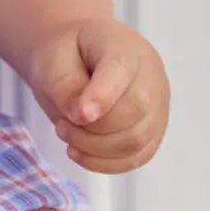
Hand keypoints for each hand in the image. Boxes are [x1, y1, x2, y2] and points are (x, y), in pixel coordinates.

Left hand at [28, 18, 169, 174]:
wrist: (76, 56)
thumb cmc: (65, 54)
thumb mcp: (52, 59)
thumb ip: (64, 84)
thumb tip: (80, 117)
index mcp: (125, 47)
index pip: (122, 70)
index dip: (101, 96)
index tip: (77, 115)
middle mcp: (151, 76)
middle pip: (135, 111)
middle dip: (92, 129)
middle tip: (61, 125)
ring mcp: (157, 105)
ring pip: (137, 141)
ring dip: (95, 148)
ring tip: (66, 133)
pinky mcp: (152, 131)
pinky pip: (137, 157)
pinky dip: (105, 163)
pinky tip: (79, 152)